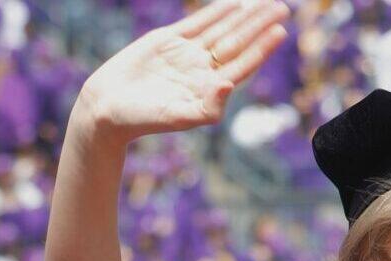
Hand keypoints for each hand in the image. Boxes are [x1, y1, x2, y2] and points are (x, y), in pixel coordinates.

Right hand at [74, 0, 290, 144]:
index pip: (244, 63)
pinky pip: (197, 22)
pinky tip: (232, 3)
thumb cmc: (144, 119)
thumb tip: (230, 85)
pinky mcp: (168, 41)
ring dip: (242, 16)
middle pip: (237, 42)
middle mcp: (203, 70)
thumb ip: (208, 106)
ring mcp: (187, 54)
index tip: (281, 31)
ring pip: (221, 30)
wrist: (108, 108)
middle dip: (259, 25)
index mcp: (211, 88)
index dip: (262, 47)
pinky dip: (215, 12)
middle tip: (282, 9)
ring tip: (263, 3)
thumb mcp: (179, 116)